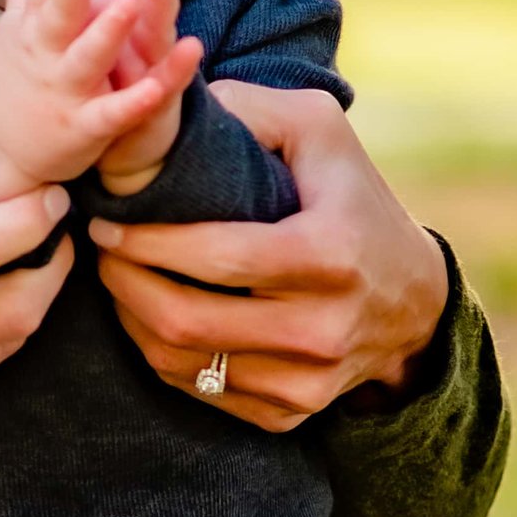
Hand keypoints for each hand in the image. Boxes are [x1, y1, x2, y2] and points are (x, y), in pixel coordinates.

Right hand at [0, 0, 198, 202]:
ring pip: (87, 59)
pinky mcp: (82, 128)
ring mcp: (63, 92)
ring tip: (130, 4)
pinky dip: (133, 102)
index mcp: (32, 29)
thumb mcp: (13, 35)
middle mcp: (45, 56)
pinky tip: (156, 88)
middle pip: (61, 13)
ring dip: (107, 33)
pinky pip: (111, 114)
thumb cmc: (11, 82)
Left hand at [88, 81, 448, 433]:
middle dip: (124, 284)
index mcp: (330, 255)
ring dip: (132, 321)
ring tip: (118, 280)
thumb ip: (250, 107)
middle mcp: (322, 328)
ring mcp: (309, 381)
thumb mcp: (320, 130)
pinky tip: (152, 317)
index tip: (107, 223)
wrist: (414, 298)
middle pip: (187, 320)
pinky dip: (162, 355)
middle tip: (102, 253)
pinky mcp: (293, 413)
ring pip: (183, 363)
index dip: (147, 242)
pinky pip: (202, 391)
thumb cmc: (353, 198)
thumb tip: (173, 103)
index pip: (216, 258)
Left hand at [95, 0, 187, 197]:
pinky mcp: (155, 102)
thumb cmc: (103, 85)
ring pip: (158, 25)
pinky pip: (166, 83)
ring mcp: (151, 65)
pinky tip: (194, 48)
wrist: (123, 150)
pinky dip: (177, 69)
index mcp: (115, 16)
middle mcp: (139, 33)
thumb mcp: (86, 35)